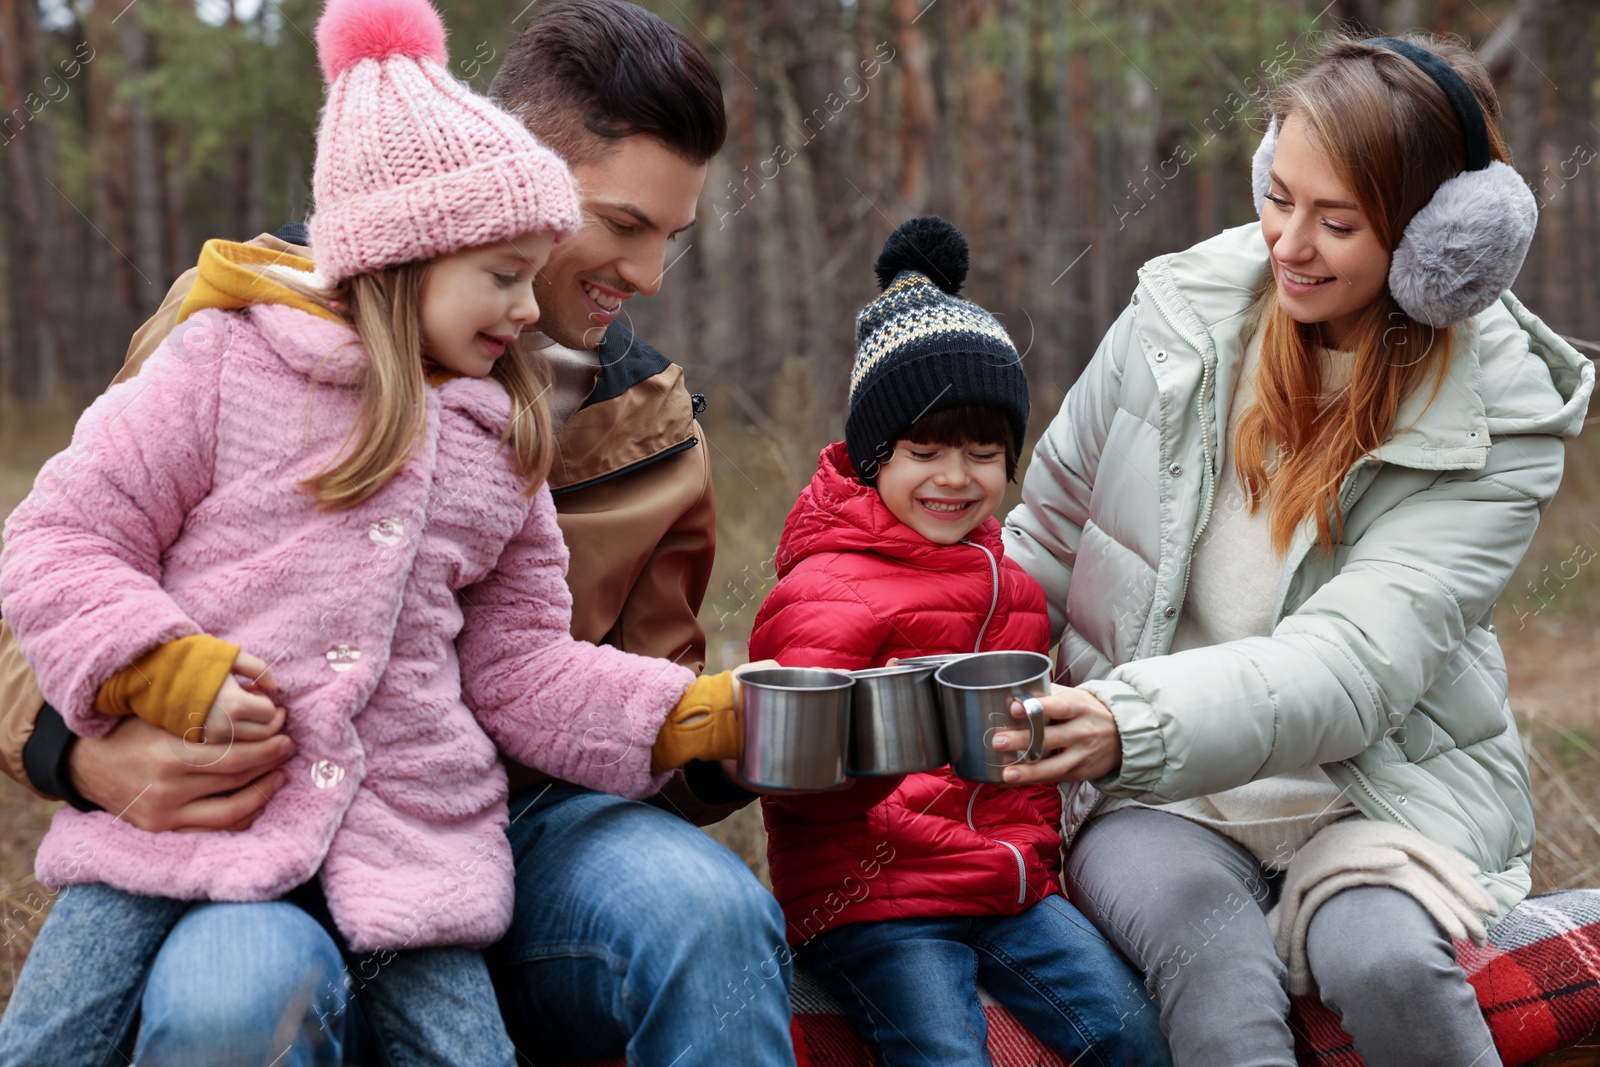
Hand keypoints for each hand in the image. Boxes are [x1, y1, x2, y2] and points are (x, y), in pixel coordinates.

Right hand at [69, 647, 294, 832]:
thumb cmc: (130, 730)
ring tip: (279, 775)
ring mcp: (165, 814)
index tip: (286, 733)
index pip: (234, 755)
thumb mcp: (162, 713)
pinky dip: (241, 818)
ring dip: (263, 793)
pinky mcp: (162, 830)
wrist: (85, 764)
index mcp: (170, 755)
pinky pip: (213, 830)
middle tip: (288, 748)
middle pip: (237, 780)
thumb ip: (204, 714)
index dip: (267, 746)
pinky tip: (257, 800)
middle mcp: (168, 789)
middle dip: (270, 763)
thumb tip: (259, 699)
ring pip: (231, 811)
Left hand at [991, 686, 1121, 783]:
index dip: (1036, 708)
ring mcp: (1081, 755)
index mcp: (1079, 707)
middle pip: (1050, 738)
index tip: (1013, 708)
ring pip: (1054, 765)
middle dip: (1023, 741)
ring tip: (1006, 773)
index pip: (1058, 707)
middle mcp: (1082, 731)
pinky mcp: (1079, 772)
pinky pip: (1053, 777)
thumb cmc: (1089, 712)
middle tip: (998, 740)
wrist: (1124, 735)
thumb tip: (1013, 694)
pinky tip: (1012, 780)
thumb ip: (1047, 694)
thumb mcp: (1074, 696)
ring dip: (1029, 771)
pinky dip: (1032, 780)